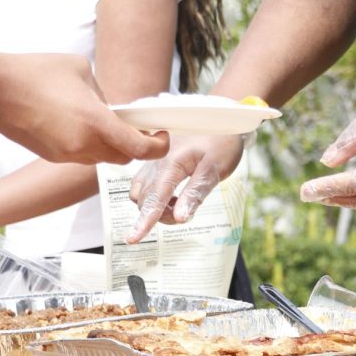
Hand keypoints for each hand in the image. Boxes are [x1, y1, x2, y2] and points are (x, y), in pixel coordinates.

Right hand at [0, 52, 168, 165]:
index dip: (158, 146)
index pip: (141, 149)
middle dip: (136, 146)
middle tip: (137, 127)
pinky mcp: (51, 156)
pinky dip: (89, 145)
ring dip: (111, 145)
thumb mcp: (82, 70)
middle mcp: (83, 145)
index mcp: (95, 123)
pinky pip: (81, 156)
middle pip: (124, 158)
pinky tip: (78, 124)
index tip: (160, 134)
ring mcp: (65, 154)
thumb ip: (103, 94)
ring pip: (101, 158)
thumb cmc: (36, 72)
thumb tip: (109, 108)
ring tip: (104, 121)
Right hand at [125, 134, 246, 242]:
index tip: (133, 239)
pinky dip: (153, 195)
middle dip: (160, 214)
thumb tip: (180, 218)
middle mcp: (156, 162)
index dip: (144, 221)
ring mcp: (153, 161)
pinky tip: (173, 194)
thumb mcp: (215, 170)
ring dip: (155, 205)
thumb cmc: (222, 141)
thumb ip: (195, 194)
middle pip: (145, 199)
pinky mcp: (155, 161)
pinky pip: (144, 183)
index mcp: (170, 163)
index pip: (154, 199)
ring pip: (141, 192)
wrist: (222, 116)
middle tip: (187, 212)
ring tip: (180, 202)